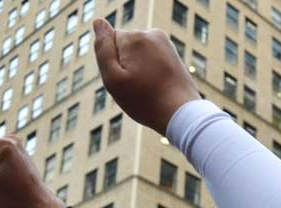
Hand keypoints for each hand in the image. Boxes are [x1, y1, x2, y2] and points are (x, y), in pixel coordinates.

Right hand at [93, 19, 200, 134]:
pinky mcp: (172, 51)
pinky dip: (150, 69)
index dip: (111, 64)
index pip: (108, 43)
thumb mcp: (113, 79)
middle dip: (125, 64)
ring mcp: (164, 42)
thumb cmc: (144, 100)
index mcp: (134, 38)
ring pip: (137, 52)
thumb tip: (98, 22)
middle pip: (123, 46)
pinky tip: (156, 84)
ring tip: (148, 86)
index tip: (124, 79)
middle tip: (136, 86)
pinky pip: (150, 57)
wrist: (181, 113)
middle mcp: (151, 33)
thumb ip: (103, 49)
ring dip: (138, 66)